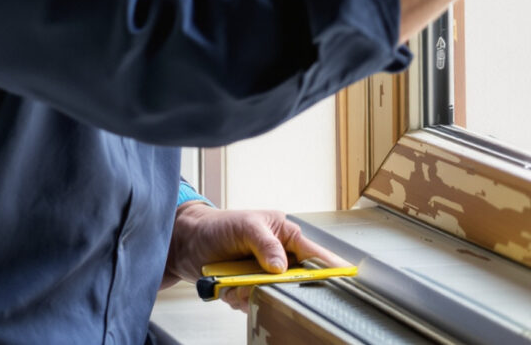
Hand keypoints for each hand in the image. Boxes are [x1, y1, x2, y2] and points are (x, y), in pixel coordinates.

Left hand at [161, 203, 345, 313]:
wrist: (188, 242)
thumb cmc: (219, 225)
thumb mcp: (245, 226)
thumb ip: (265, 243)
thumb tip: (281, 265)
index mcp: (286, 236)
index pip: (314, 254)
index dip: (328, 267)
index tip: (341, 279)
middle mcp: (279, 258)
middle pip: (296, 282)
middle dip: (278, 286)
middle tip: (259, 281)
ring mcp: (264, 277)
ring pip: (273, 296)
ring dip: (253, 293)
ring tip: (236, 280)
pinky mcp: (249, 291)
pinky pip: (253, 304)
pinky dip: (239, 299)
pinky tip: (228, 285)